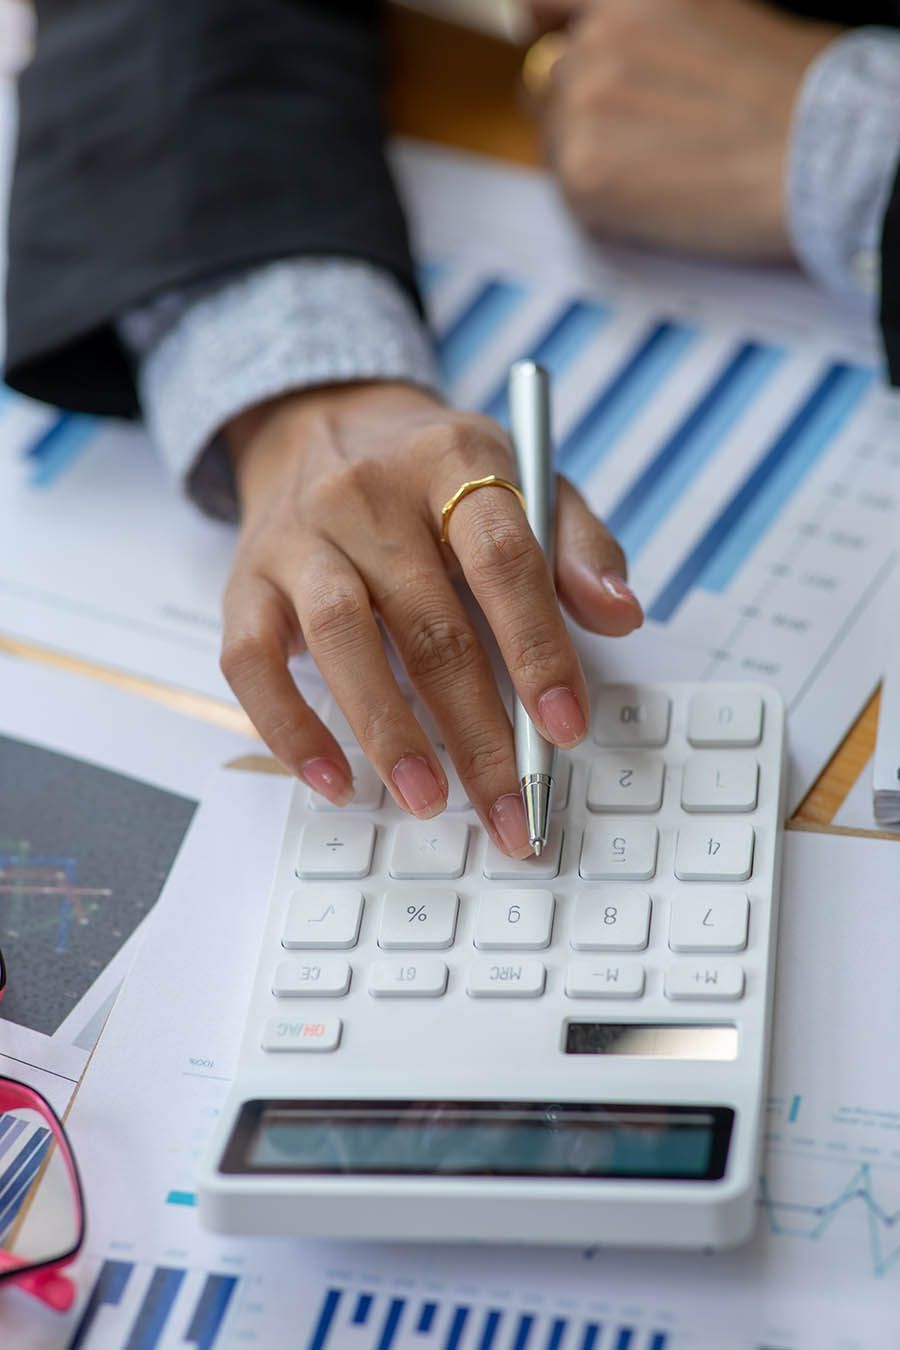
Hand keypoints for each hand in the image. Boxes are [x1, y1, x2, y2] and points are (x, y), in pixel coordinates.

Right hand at [221, 381, 641, 855]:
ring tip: (429, 800)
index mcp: (451, 459)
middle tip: (511, 806)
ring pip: (341, 639)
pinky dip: (289, 729)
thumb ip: (576, 543)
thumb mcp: (520, 473)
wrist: (318, 420)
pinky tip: (334, 781)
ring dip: (388, 732)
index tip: (564, 727)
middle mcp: (367, 493)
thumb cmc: (434, 470)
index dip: (537, 648)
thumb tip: (621, 614)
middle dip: (477, 730)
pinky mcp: (246, 581)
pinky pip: (252, 662)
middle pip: (428, 621)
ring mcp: (299, 538)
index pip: (501, 558)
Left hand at [526, 0, 839, 257]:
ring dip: (592, 162)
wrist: (819, 155)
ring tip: (662, 173)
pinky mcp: (583, 176)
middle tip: (640, 144)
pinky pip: (570, 198)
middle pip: (546, 87)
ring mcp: (581, 109)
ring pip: (556, 145)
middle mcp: (594, 42)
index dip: (545, 38)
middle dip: (579, 115)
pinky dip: (604, 207)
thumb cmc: (791, 94)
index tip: (553, 60)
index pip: (541, 9)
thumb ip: (648, 33)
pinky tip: (659, 200)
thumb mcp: (714, 17)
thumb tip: (619, 56)